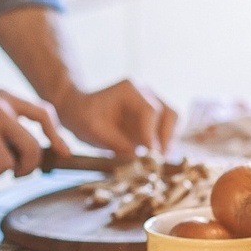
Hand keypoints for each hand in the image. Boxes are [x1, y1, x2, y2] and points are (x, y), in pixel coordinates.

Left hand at [52, 79, 177, 158]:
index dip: (151, 135)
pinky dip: (163, 143)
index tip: (148, 155)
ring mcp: (151, 103)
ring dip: (167, 142)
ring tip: (155, 160)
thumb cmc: (82, 116)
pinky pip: (167, 129)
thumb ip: (117, 144)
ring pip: (172, 121)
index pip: (150, 111)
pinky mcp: (152, 117)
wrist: (77, 109)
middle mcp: (145, 93)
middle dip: (165, 138)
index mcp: (129, 90)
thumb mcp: (93, 131)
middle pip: (169, 114)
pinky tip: (151, 157)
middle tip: (156, 160)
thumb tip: (140, 160)